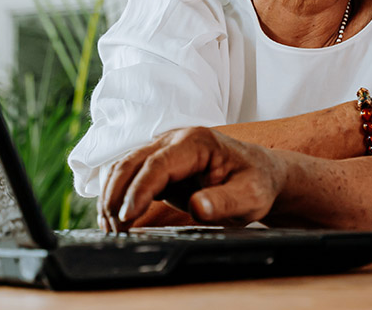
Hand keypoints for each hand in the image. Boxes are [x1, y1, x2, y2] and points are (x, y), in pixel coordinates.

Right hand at [98, 127, 286, 232]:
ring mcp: (164, 149)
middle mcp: (176, 140)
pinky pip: (129, 175)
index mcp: (197, 142)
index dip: (138, 190)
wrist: (260, 174)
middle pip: (132, 162)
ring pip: (124, 167)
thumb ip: (224, 202)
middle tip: (115, 231)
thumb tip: (198, 208)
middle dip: (116, 195)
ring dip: (111, 196)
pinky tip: (114, 219)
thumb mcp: (250, 197)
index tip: (127, 217)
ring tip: (112, 229)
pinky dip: (116, 195)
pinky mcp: (158, 165)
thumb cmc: (256, 182)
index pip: (158, 164)